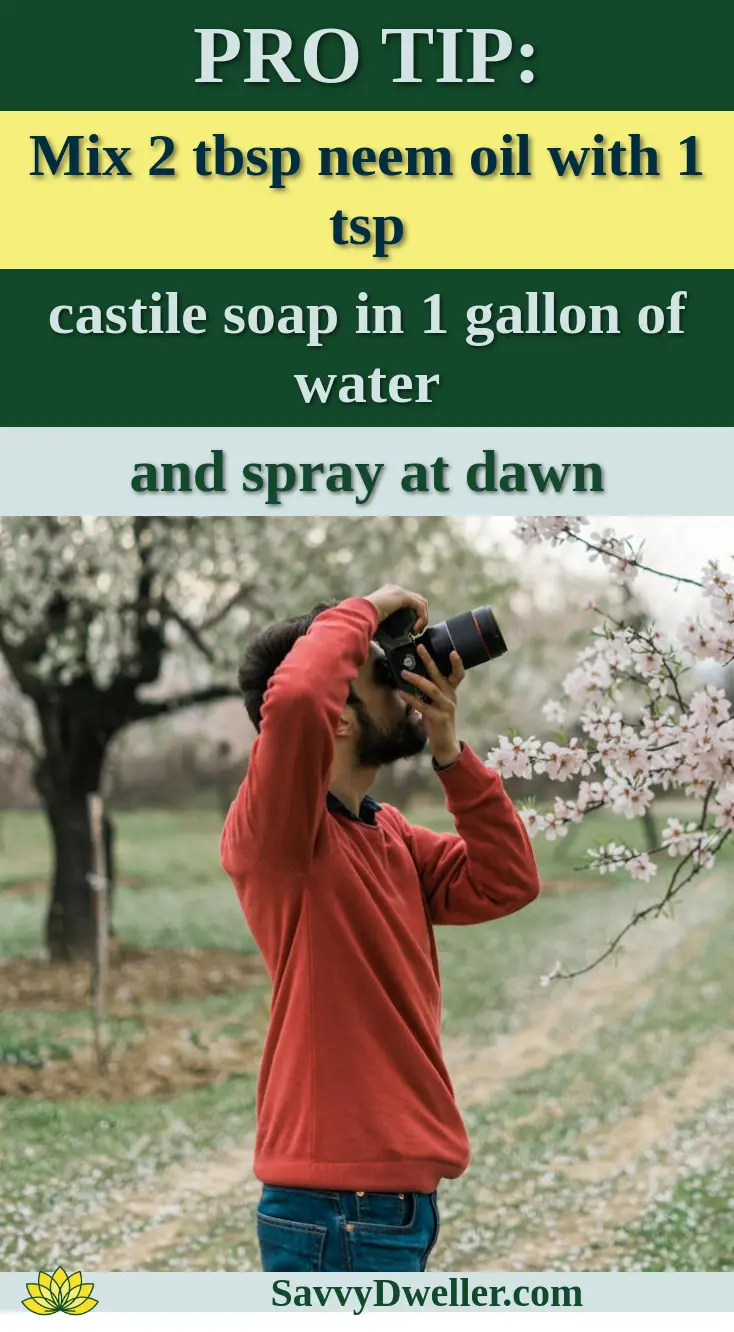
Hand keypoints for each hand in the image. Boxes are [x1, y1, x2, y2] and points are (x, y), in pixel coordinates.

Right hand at [365, 584, 428, 632]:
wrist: (361, 614)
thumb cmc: (364, 622)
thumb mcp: (377, 622)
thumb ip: (385, 624)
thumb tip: (385, 640)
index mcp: (388, 594)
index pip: (407, 602)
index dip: (413, 615)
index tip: (410, 630)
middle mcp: (395, 589)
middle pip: (416, 601)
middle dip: (420, 616)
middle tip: (416, 630)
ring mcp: (399, 591)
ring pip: (421, 603)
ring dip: (422, 619)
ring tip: (416, 631)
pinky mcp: (404, 596)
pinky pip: (420, 607)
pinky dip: (421, 619)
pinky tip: (415, 629)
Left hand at [400, 645, 464, 766]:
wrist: (445, 744)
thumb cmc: (438, 721)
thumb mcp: (436, 703)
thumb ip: (430, 691)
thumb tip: (413, 675)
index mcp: (451, 692)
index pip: (458, 674)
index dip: (457, 663)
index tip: (452, 651)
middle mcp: (450, 697)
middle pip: (440, 675)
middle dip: (429, 660)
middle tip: (419, 647)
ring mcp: (446, 707)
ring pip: (431, 689)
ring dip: (417, 679)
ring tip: (403, 672)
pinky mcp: (438, 718)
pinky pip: (423, 706)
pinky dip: (412, 699)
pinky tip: (402, 693)